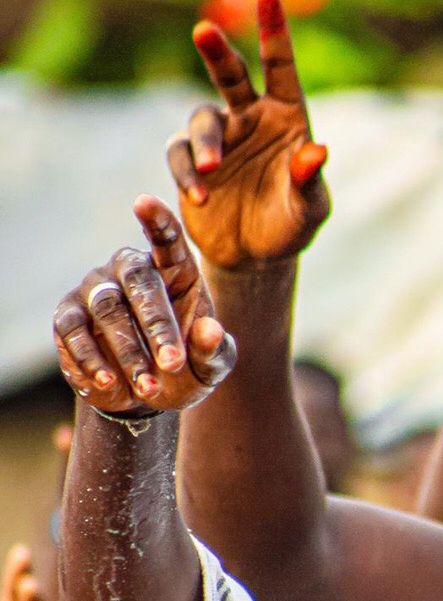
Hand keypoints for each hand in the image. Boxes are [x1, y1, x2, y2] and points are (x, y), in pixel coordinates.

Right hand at [53, 198, 235, 416]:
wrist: (143, 399)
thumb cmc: (183, 370)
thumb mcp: (209, 368)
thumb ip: (214, 351)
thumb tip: (211, 329)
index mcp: (173, 273)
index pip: (166, 240)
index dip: (157, 221)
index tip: (144, 202)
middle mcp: (129, 271)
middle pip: (138, 279)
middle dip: (157, 323)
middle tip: (173, 363)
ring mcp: (95, 290)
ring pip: (108, 308)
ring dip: (129, 351)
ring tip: (149, 388)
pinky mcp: (68, 318)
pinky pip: (74, 332)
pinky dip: (92, 360)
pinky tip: (110, 383)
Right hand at [169, 0, 329, 271]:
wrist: (255, 257)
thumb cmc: (290, 225)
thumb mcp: (308, 209)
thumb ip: (310, 181)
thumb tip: (318, 151)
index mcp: (286, 116)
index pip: (280, 66)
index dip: (274, 30)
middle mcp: (250, 116)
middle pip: (230, 73)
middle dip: (216, 50)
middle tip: (203, 30)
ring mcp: (219, 137)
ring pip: (202, 118)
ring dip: (206, 141)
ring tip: (214, 170)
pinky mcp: (191, 162)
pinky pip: (181, 155)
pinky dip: (189, 172)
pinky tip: (202, 195)